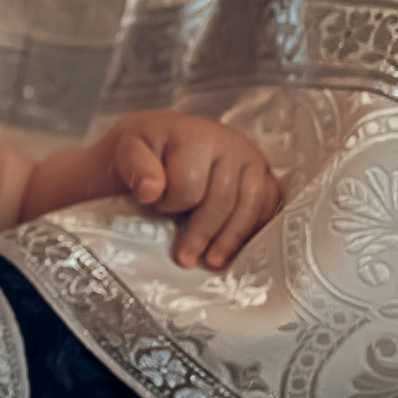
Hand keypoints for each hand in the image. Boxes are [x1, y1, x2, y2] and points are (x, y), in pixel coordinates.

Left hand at [97, 110, 281, 270]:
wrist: (164, 141)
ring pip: (252, 205)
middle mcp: (231, 143)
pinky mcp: (264, 174)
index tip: (157, 210)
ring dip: (232, 239)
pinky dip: (255, 230)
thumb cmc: (146, 150)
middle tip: (185, 259)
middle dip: (203, 233)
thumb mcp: (128, 150)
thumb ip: (136, 168)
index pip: (190, 184)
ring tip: (213, 262)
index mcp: (196, 135)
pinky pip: (270, 206)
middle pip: (224, 198)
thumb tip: (150, 191)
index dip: (172, 205)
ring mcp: (252, 159)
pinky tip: (237, 248)